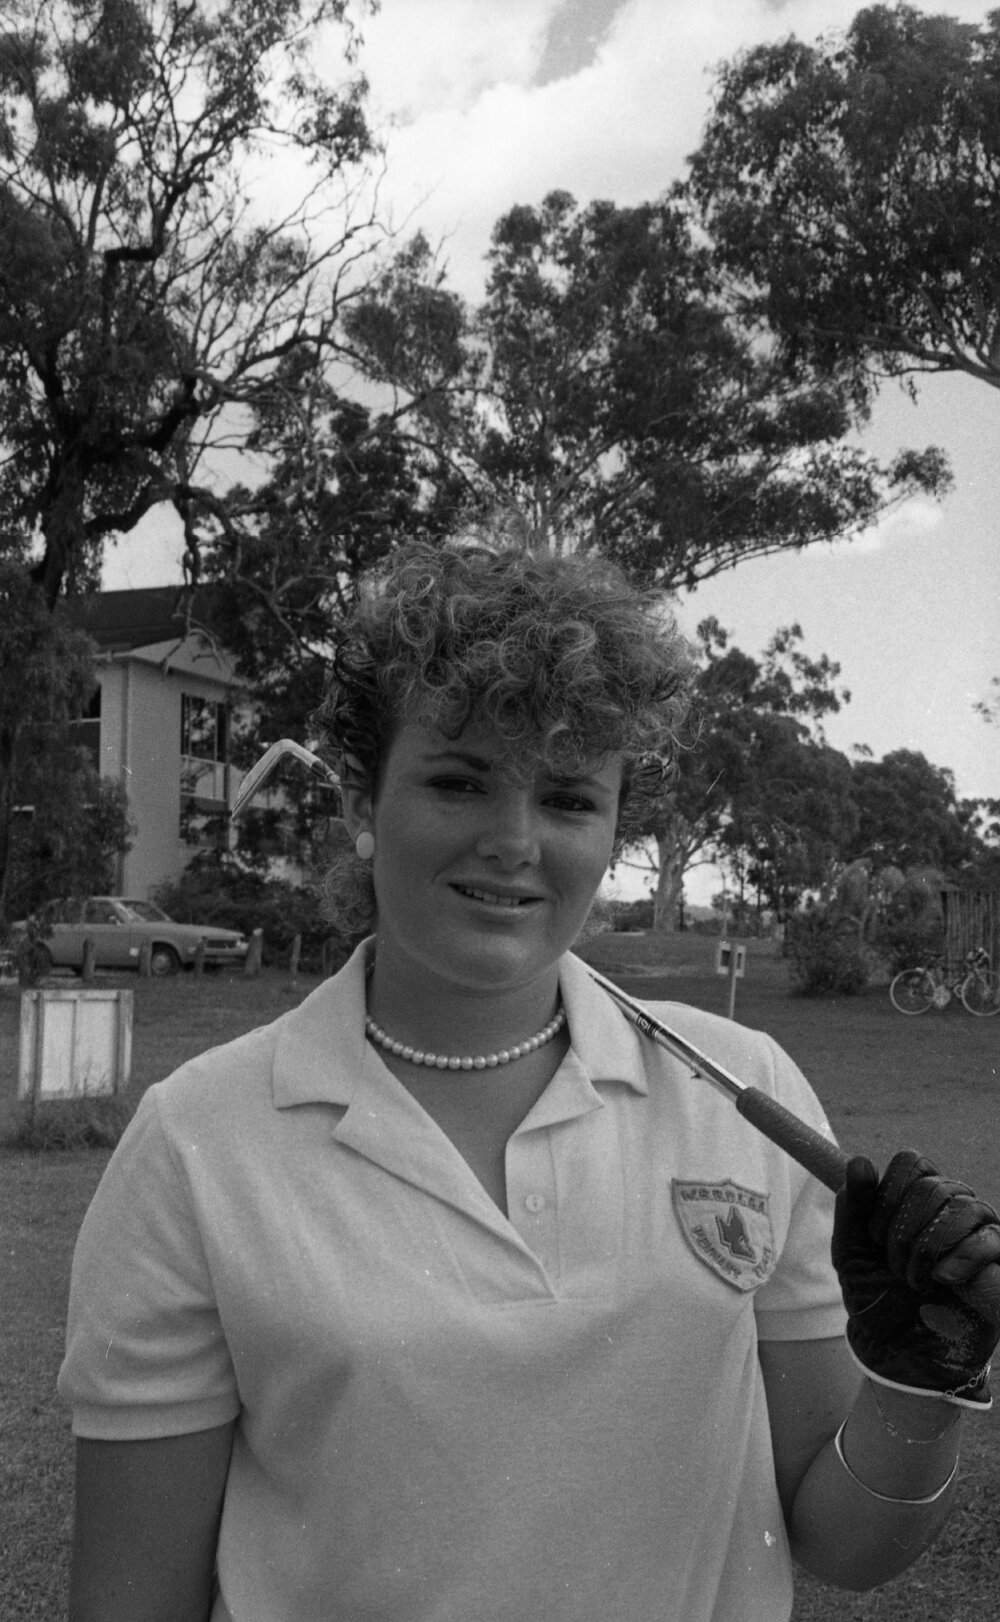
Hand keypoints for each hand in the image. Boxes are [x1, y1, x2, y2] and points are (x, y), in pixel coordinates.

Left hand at [832, 1151, 999, 1406]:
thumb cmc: (876, 1294)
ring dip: (928, 1249)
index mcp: (915, 1196)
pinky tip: (944, 1280)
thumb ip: (852, 1205)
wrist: (900, 1349)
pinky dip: (960, 1259)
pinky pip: (989, 1240)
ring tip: (917, 1280)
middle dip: (903, 1232)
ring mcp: (979, 1231)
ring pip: (963, 1206)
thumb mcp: (850, 1250)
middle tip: (895, 1266)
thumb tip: (861, 1161)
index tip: (874, 1234)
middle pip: (932, 1186)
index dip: (888, 1194)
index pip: (911, 1162)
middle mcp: (951, 1206)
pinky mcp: (998, 1260)